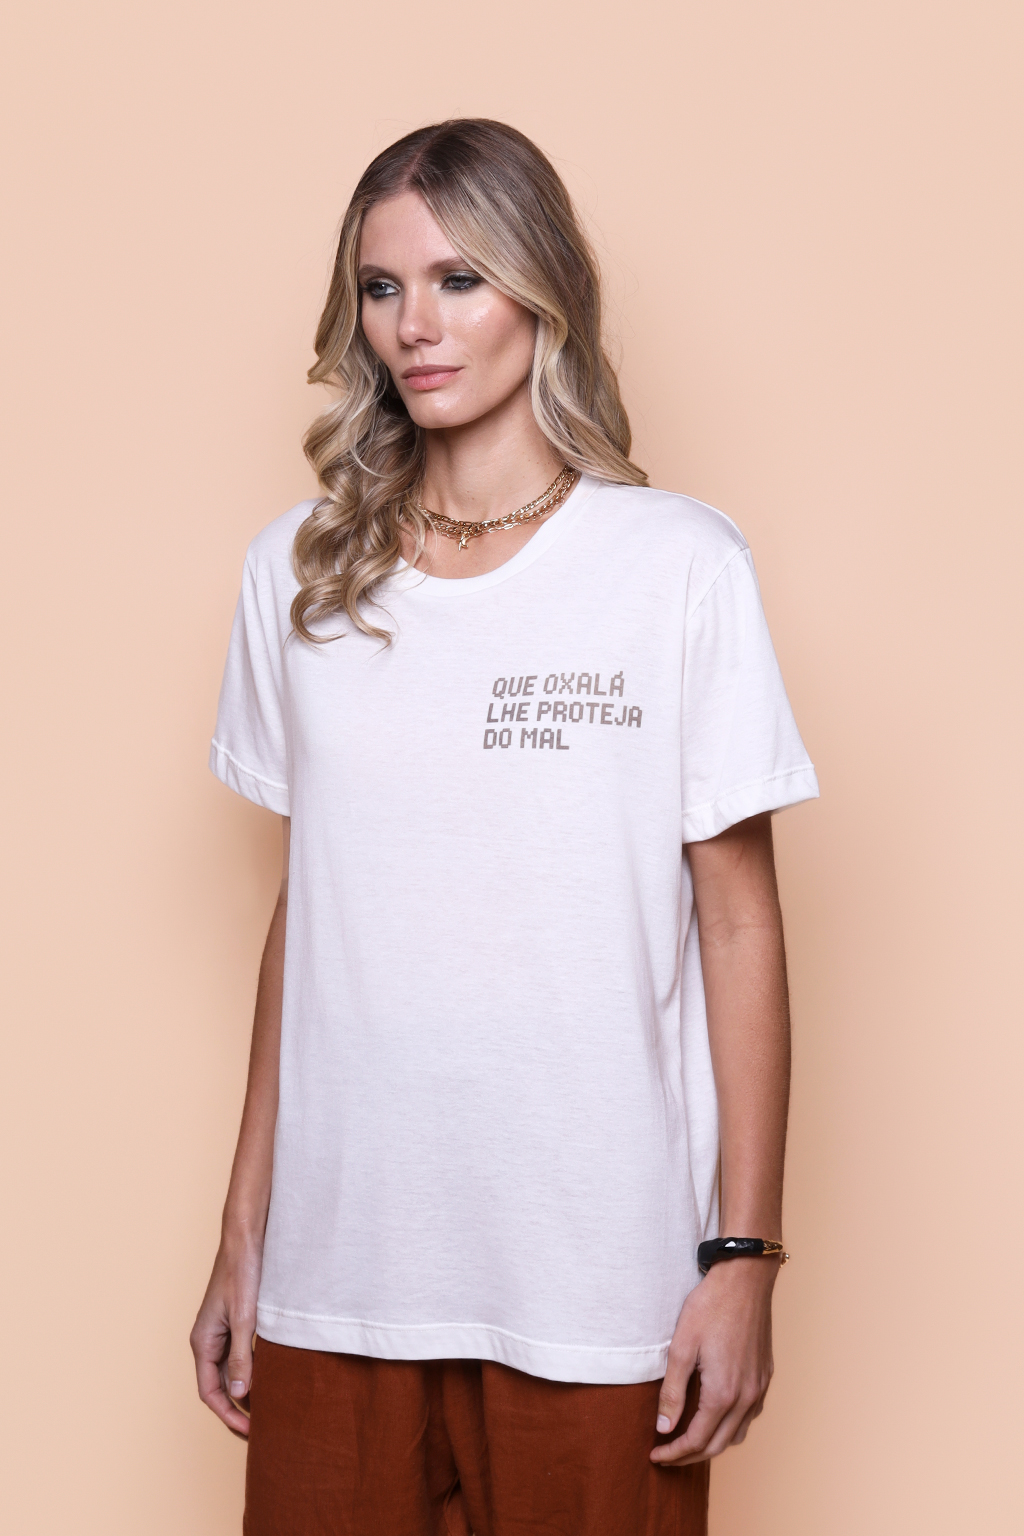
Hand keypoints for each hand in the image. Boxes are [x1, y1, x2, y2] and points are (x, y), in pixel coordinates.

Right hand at [189, 1233, 262, 1437]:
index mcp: (203, 1341)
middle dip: (238, 1408)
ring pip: (232, 1371)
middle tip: (264, 1428)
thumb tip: (240, 1392)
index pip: (210, 1392)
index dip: (228, 1415)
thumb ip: (242, 1355)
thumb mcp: (245, 1317)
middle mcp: (209, 1339)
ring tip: (271, 1407)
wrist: (247, 1236)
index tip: (250, 1431)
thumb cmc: (241, 1271)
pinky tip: (274, 1376)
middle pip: (221, 1386)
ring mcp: (222, 1330)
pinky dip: (255, 1369)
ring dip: (248, 1390)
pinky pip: (242, 1354)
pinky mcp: (236, 1321)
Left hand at [650, 1258, 776, 1465]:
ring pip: (737, 1434)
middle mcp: (747, 1397)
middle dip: (690, 1456)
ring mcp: (760, 1387)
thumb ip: (672, 1391)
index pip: (697, 1441)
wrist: (745, 1278)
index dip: (674, 1453)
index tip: (655, 1455)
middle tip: (667, 1455)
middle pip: (718, 1445)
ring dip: (712, 1443)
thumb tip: (664, 1427)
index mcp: (724, 1393)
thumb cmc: (710, 1307)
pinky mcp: (765, 1376)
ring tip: (688, 1438)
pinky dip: (731, 1426)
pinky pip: (750, 1415)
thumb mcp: (681, 1347)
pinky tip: (716, 1415)